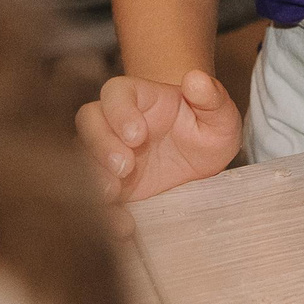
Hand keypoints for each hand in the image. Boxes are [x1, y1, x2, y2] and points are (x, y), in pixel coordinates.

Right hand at [75, 70, 242, 203]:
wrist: (203, 165)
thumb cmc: (208, 130)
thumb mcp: (220, 117)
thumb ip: (212, 97)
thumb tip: (196, 78)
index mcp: (142, 98)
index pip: (116, 92)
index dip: (119, 110)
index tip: (137, 135)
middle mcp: (118, 122)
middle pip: (89, 120)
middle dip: (101, 144)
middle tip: (124, 167)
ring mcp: (109, 152)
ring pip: (83, 155)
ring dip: (93, 175)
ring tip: (113, 194)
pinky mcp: (109, 183)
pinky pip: (93, 194)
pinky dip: (104, 210)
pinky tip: (122, 224)